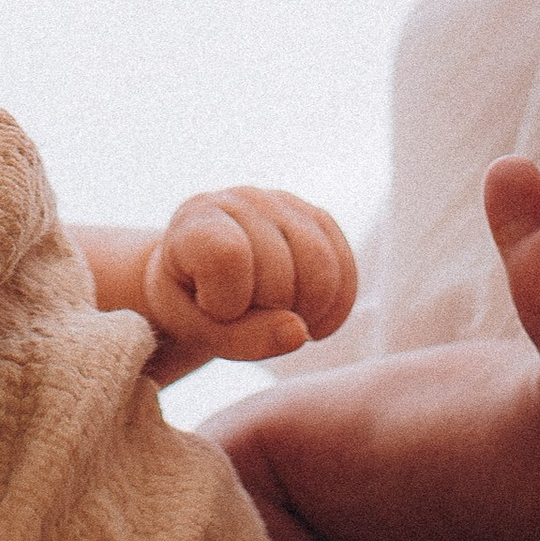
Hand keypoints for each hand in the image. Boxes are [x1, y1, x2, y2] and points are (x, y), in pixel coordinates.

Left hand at [144, 188, 356, 363]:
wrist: (205, 280)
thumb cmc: (194, 307)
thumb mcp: (199, 333)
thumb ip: (243, 339)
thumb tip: (300, 332)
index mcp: (196, 222)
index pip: (228, 256)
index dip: (228, 301)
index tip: (212, 309)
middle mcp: (243, 200)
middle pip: (280, 270)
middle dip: (269, 312)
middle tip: (249, 319)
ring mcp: (285, 204)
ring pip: (321, 266)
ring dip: (308, 312)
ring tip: (281, 322)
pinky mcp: (318, 219)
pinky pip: (345, 268)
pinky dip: (335, 307)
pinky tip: (311, 321)